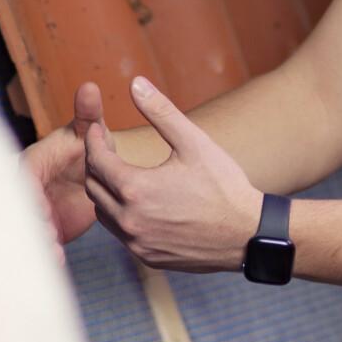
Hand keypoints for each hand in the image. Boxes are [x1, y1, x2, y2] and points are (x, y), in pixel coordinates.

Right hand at [22, 85, 100, 245]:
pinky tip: (59, 261)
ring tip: (54, 252)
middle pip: (21, 206)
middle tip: (49, 234)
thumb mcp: (90, 132)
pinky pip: (43, 242)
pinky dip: (49, 252)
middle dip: (32, 222)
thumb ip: (88, 114)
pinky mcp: (47, 227)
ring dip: (39, 240)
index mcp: (34, 163)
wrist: (98, 173)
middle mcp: (29, 187)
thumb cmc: (90, 145)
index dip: (31, 194)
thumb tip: (90, 86)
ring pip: (30, 227)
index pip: (24, 178)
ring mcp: (36, 209)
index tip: (44, 208)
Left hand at [82, 77, 263, 272]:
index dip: (93, 141)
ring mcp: (138, 243)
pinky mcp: (148, 258)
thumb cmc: (224, 185)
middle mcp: (130, 220)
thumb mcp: (193, 142)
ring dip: (105, 193)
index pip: (96, 161)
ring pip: (103, 215)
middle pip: (94, 188)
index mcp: (136, 189)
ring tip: (120, 174)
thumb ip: (160, 111)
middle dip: (95, 165)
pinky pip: (121, 234)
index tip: (97, 130)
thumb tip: (135, 83)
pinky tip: (137, 203)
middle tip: (106, 149)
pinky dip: (121, 216)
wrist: (248, 234)